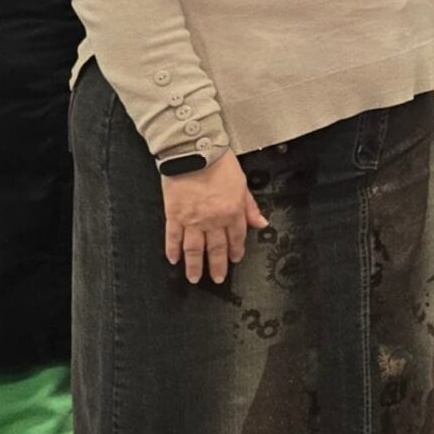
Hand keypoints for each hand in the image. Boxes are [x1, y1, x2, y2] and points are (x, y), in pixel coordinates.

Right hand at [161, 154, 265, 286]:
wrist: (194, 153)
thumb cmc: (220, 165)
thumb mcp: (242, 184)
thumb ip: (250, 207)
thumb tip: (261, 223)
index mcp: (232, 211)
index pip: (236, 237)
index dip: (236, 250)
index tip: (235, 259)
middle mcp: (213, 220)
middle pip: (216, 248)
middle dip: (218, 266)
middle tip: (218, 279)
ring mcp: (192, 220)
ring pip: (194, 249)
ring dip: (195, 266)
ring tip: (195, 278)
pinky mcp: (174, 215)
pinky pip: (173, 237)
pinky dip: (172, 250)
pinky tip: (173, 260)